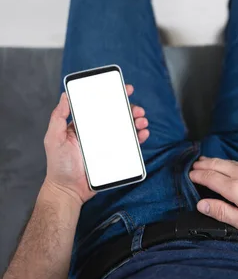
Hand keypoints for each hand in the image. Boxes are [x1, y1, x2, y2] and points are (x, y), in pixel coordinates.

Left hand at [43, 84, 149, 205]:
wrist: (68, 190)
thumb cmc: (59, 165)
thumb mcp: (54, 138)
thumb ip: (58, 117)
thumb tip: (65, 96)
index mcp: (85, 124)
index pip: (100, 106)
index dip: (113, 96)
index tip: (124, 89)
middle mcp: (97, 132)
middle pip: (117, 115)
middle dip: (130, 109)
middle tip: (137, 109)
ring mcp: (107, 144)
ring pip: (126, 128)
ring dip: (137, 121)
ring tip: (142, 121)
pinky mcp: (115, 156)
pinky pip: (130, 145)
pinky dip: (139, 138)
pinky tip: (143, 134)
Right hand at [189, 157, 237, 235]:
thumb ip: (222, 213)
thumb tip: (201, 205)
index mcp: (235, 188)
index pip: (208, 177)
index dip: (195, 176)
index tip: (186, 176)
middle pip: (215, 165)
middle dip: (201, 165)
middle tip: (190, 167)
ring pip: (226, 162)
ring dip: (212, 162)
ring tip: (203, 163)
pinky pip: (236, 163)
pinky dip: (225, 163)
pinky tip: (225, 166)